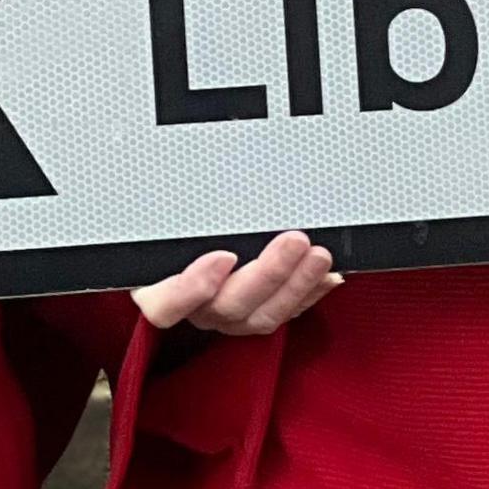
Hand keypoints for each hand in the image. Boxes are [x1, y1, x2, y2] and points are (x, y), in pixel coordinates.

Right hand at [129, 230, 339, 336]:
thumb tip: (177, 171)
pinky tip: (328, 276)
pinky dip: (309, 293)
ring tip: (318, 256)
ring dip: (296, 284)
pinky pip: (285, 313)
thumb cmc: (173, 232)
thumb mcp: (168, 222)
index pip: (164, 305)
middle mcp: (195, 308)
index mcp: (160, 289)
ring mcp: (228, 316)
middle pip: (227, 305)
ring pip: (261, 315)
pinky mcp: (257, 315)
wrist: (196, 254)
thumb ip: (176, 210)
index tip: (223, 256)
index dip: (192, 288)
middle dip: (268, 273)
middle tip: (294, 241)